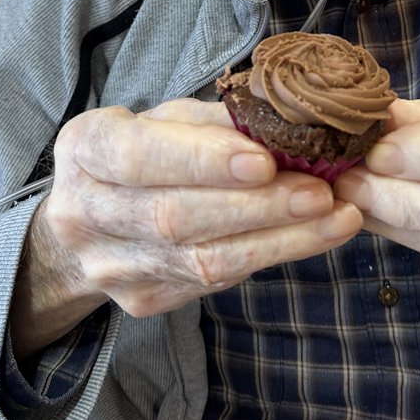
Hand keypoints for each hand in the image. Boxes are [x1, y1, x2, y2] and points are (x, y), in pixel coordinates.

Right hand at [11, 100, 361, 354]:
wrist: (92, 219)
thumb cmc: (146, 150)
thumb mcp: (168, 119)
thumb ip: (218, 123)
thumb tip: (291, 126)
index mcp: (84, 148)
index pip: (139, 156)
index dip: (203, 160)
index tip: (266, 160)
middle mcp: (84, 212)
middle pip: (176, 216)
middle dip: (257, 205)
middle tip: (321, 191)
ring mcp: (111, 266)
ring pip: (201, 260)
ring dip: (279, 239)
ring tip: (336, 218)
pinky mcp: (142, 300)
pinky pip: (213, 282)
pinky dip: (269, 256)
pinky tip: (311, 237)